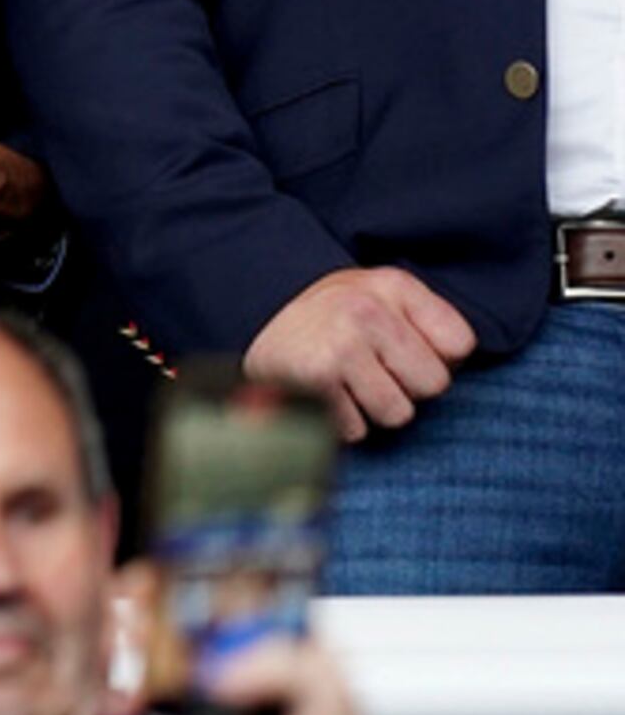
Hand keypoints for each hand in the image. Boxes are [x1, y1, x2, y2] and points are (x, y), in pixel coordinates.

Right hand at [246, 267, 477, 440]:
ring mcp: (339, 345)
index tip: (404, 346)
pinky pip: (357, 429)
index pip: (461, 344)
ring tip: (346, 381)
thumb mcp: (382, 297)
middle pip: (434, 385)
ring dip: (373, 407)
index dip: (437, 356)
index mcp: (393, 285)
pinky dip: (341, 420)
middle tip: (370, 366)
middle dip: (406, 385)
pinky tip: (323, 393)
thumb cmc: (333, 316)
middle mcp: (367, 310)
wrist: (252, 314)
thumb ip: (431, 322)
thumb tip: (460, 364)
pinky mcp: (313, 380)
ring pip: (398, 413)